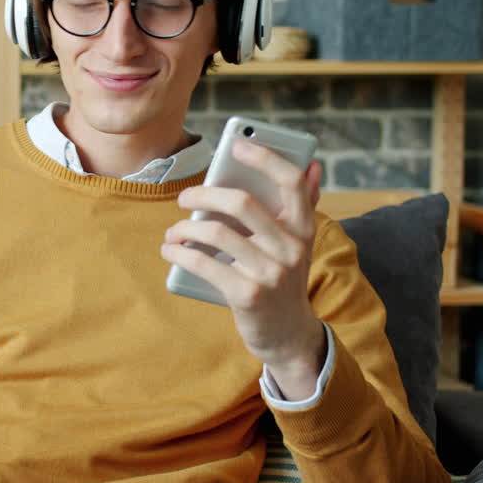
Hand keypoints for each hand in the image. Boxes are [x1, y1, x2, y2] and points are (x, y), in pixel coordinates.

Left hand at [160, 141, 325, 393]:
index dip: (265, 158)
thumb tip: (313, 166)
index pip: (291, 182)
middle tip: (184, 198)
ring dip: (184, 228)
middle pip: (241, 202)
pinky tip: (170, 250)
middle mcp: (291, 248)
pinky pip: (203, 263)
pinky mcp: (247, 294)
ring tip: (173, 232)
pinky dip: (179, 253)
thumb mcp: (298, 246)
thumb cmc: (284, 281)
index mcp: (304, 229)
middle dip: (203, 194)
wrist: (289, 336)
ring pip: (216, 232)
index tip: (237, 147)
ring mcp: (270, 272)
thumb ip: (301, 207)